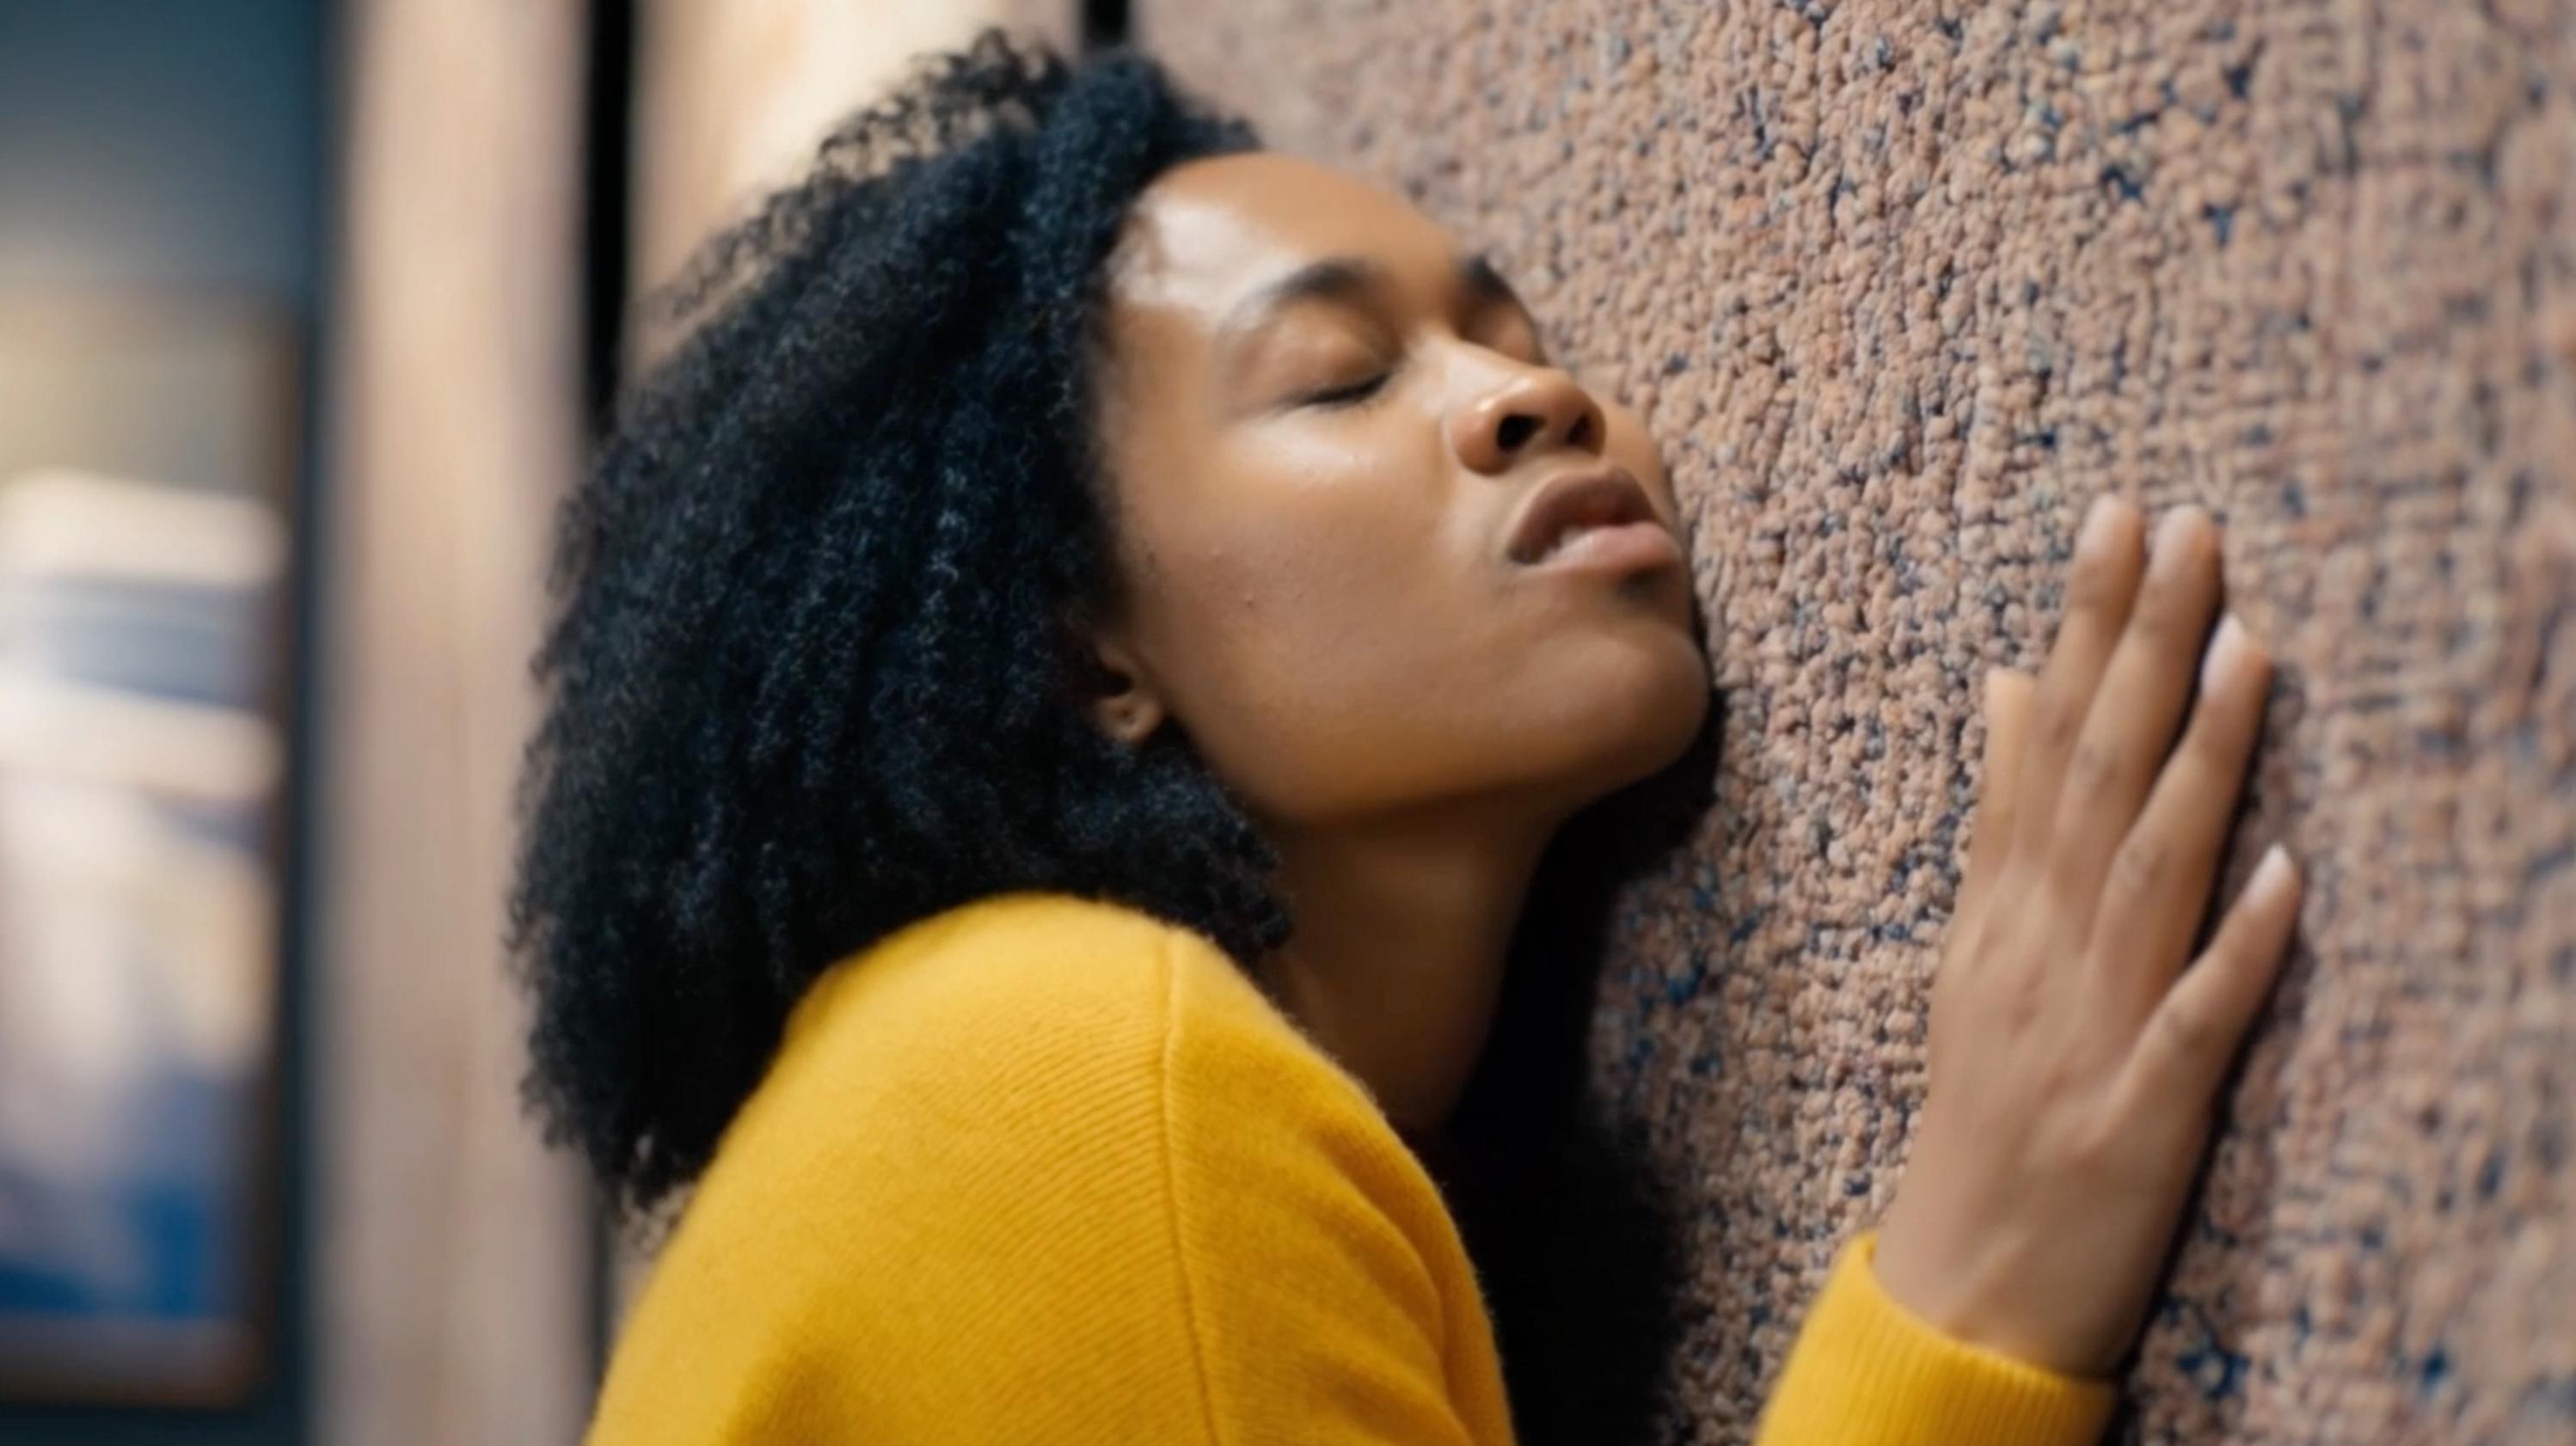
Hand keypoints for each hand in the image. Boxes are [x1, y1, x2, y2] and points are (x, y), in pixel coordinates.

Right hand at [1873, 498, 2303, 1378]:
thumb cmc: (1984, 1106)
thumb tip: (2015, 685)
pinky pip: (2195, 1021)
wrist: (1968, 1277)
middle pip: (2094, 776)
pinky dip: (2236, 951)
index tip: (2124, 519)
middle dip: (2141, 648)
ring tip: (2247, 651)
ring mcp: (2093, 1023)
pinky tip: (2284, 880)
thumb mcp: (1975, 951)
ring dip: (2198, 762)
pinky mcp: (2145, 1109)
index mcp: (2005, 908)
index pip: (2047, 740)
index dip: (2086, 627)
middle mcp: (2042, 946)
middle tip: (2187, 528)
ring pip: (2147, 872)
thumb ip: (2003, 822)